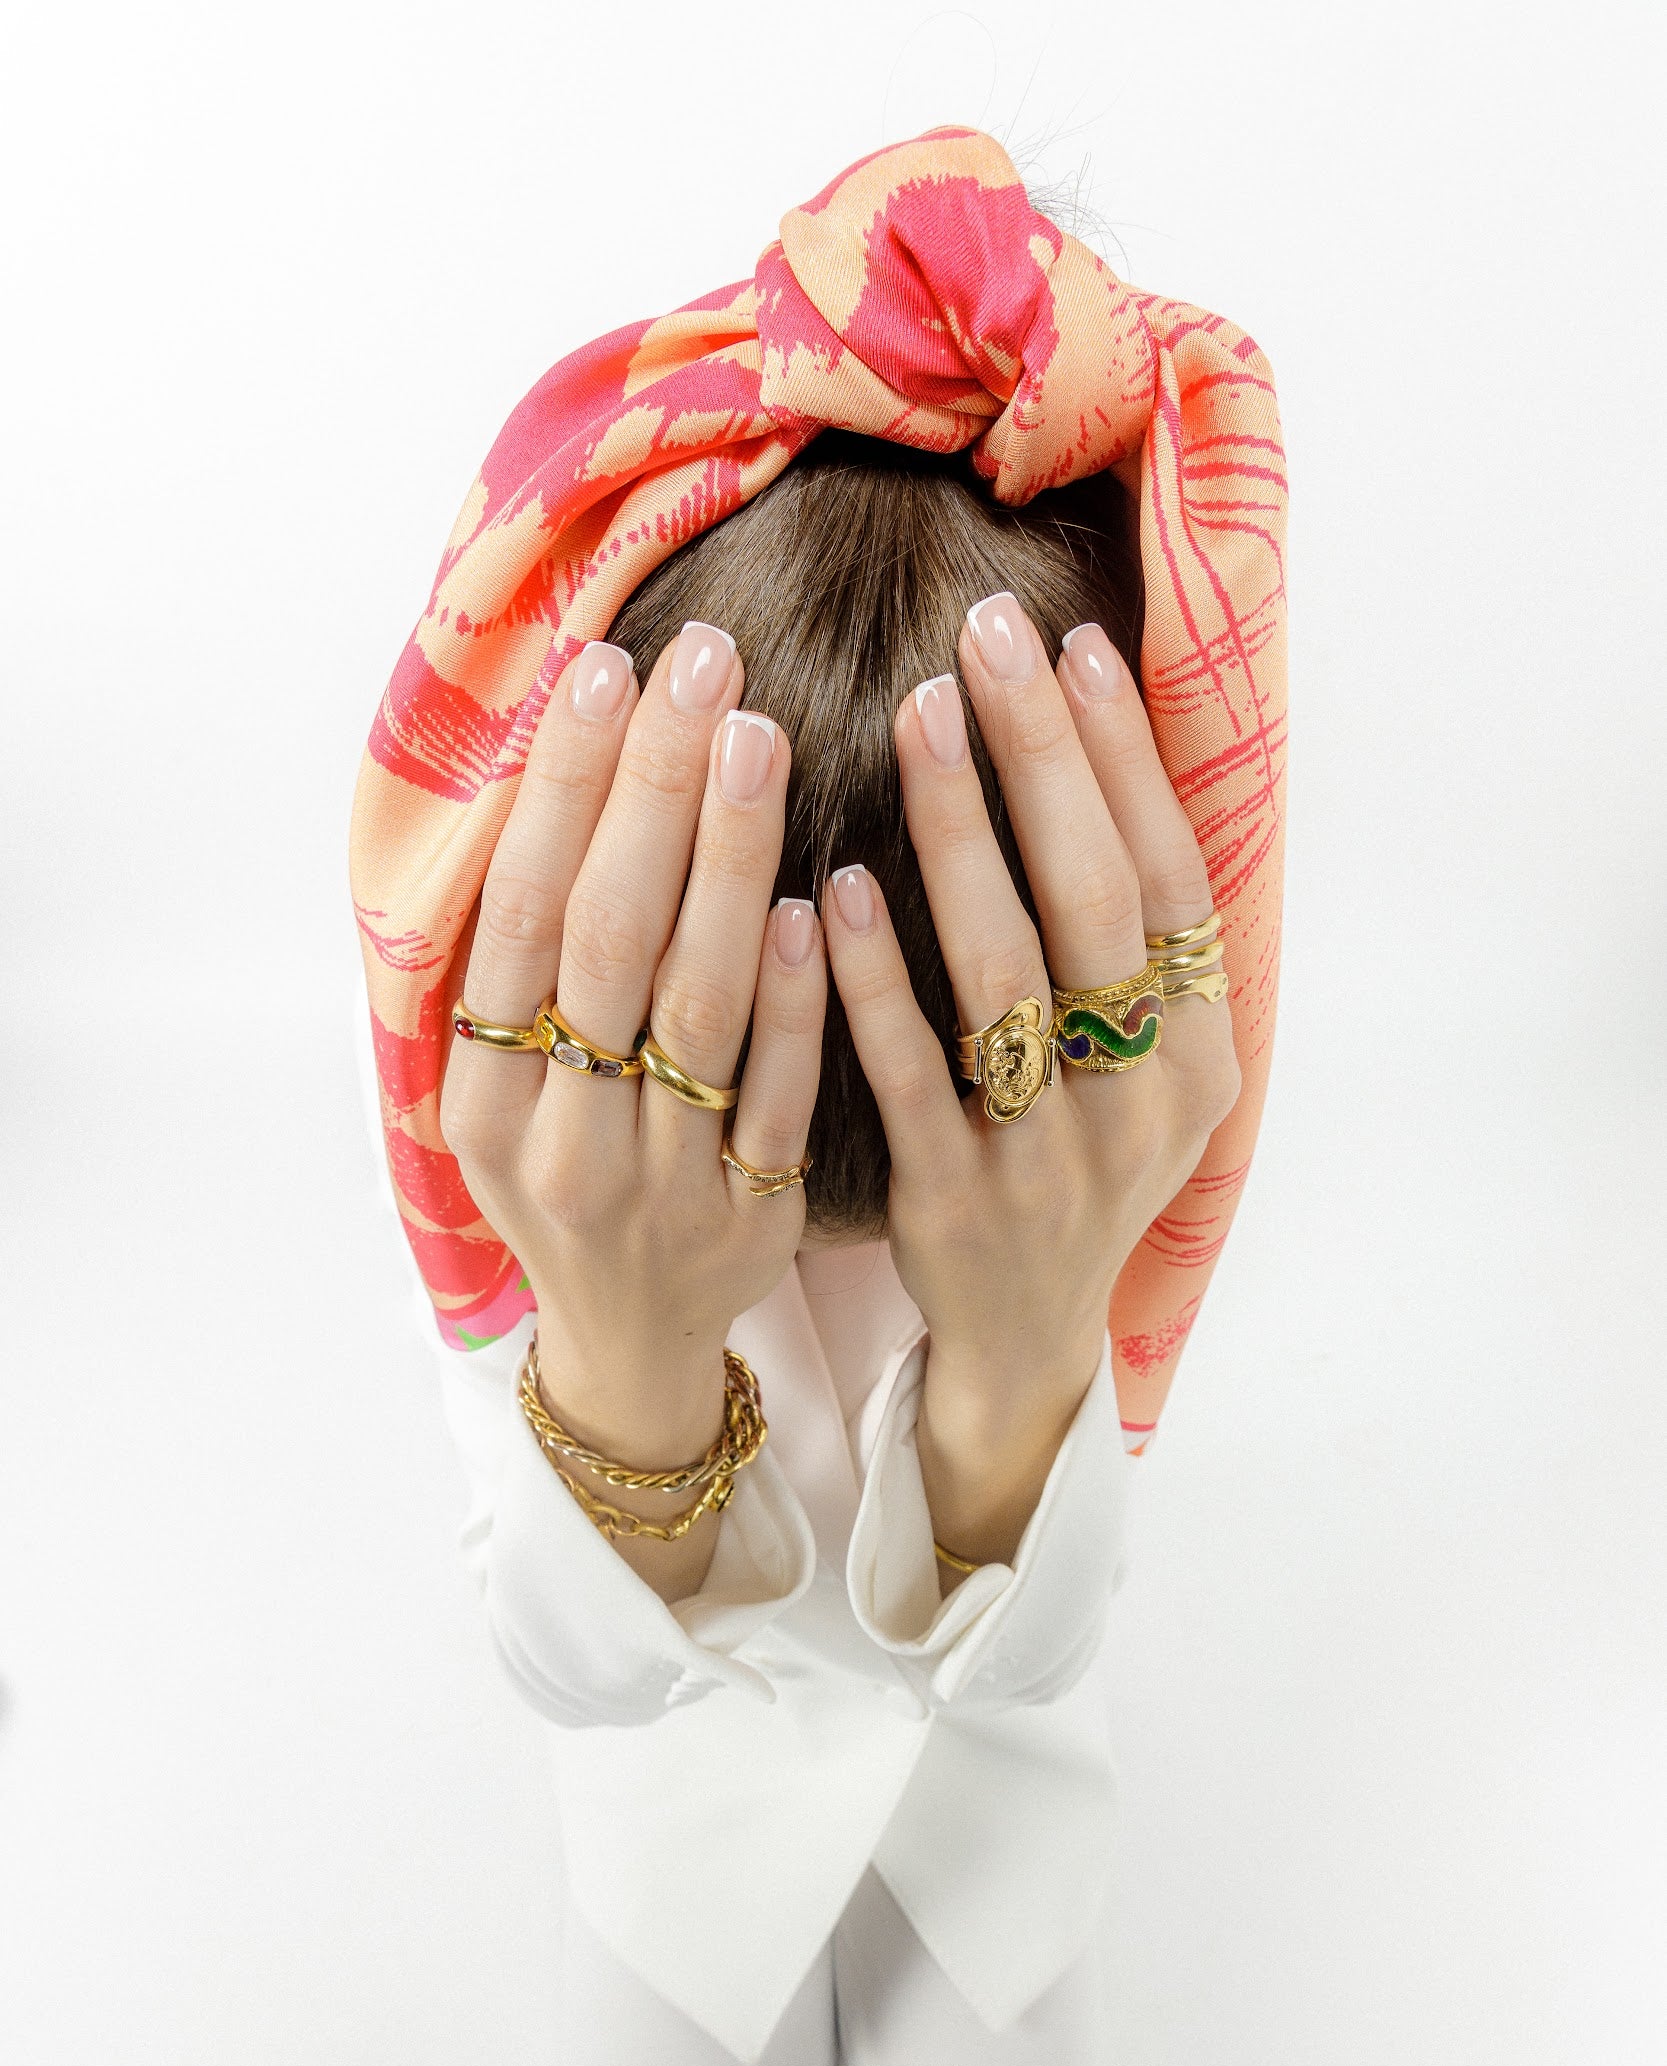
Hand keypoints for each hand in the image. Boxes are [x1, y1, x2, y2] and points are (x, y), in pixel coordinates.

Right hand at [440, 624, 825, 1590]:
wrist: (625, 1338)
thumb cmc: (567, 1165)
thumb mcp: (506, 1080)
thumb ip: (524, 958)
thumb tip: (561, 766)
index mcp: (481, 1093)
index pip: (519, 915)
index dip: (562, 791)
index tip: (608, 670)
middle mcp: (558, 1137)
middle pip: (607, 941)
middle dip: (654, 791)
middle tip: (704, 664)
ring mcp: (658, 1183)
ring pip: (697, 1007)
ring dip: (731, 865)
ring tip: (762, 738)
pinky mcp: (750, 1215)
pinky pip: (779, 1095)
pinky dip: (799, 1000)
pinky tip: (824, 902)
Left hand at [820, 591, 1241, 1569]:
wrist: (1024, 1335)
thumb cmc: (1072, 1156)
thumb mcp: (1139, 1064)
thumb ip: (1128, 943)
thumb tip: (1089, 745)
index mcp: (1201, 1053)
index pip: (1174, 879)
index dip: (1126, 761)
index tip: (1071, 644)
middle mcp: (1146, 1103)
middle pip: (1098, 904)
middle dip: (1043, 760)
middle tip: (984, 636)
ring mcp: (1055, 1161)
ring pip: (1009, 977)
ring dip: (962, 837)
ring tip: (917, 717)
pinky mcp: (958, 1206)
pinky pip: (914, 1074)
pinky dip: (877, 978)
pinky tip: (840, 886)